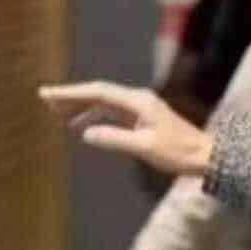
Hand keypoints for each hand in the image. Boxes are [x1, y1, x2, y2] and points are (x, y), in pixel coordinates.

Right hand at [41, 81, 214, 177]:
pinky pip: (113, 113)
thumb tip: (86, 133)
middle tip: (45, 99)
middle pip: (99, 93)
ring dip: (82, 107)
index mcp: (139, 102)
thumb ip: (115, 139)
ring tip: (58, 114)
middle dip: (72, 96)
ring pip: (105, 103)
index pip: (99, 92)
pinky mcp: (143, 119)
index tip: (49, 94)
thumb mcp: (144, 147)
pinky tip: (83, 126)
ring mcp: (141, 109)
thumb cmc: (178, 152)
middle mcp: (139, 100)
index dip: (72, 93)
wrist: (205, 156)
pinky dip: (96, 117)